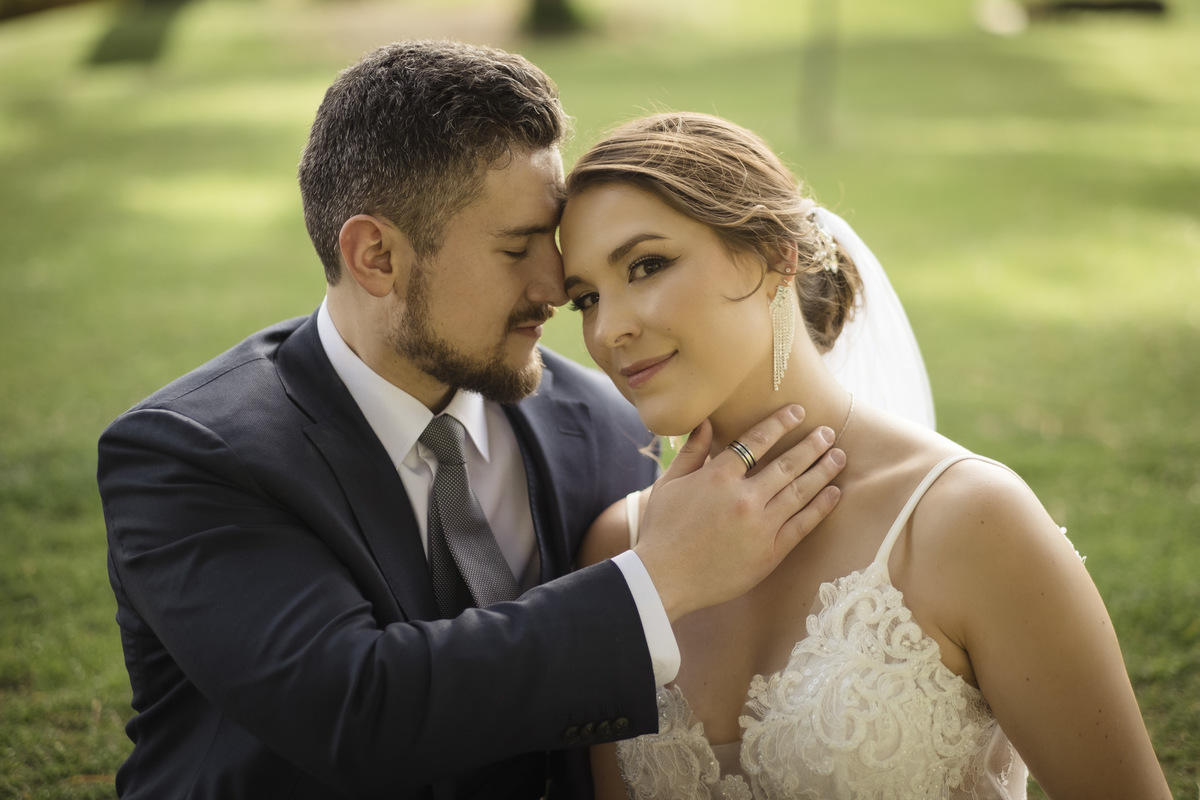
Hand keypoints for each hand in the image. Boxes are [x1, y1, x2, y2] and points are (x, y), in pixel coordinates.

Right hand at [634, 405, 843, 620]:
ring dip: (822, 471)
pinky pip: (802, 525)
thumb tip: (706, 421)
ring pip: (800, 491)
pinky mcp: (770, 552)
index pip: (757, 441)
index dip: (780, 423)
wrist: (663, 579)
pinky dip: (821, 507)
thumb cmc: (661, 530)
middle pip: (787, 464)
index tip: (799, 412)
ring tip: (838, 456)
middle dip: (811, 445)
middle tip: (828, 433)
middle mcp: (744, 497)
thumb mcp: (668, 484)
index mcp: (718, 476)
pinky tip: (834, 493)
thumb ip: (691, 452)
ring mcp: (760, 526)